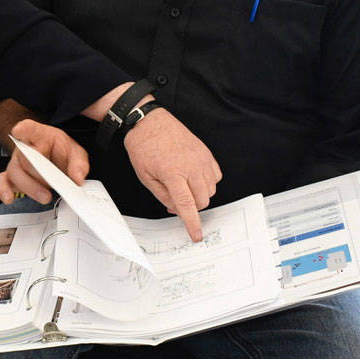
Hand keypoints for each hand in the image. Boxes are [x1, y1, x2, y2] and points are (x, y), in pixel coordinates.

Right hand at [0, 119, 89, 204]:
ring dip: (29, 187)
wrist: (55, 160)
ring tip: (45, 196)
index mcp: (40, 136)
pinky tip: (9, 198)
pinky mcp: (12, 177)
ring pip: (15, 172)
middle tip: (51, 185)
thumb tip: (78, 178)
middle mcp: (25, 148)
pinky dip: (3, 190)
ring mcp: (17, 162)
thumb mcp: (76, 153)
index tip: (18, 130)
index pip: (30, 128)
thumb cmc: (60, 153)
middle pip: (24, 158)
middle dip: (37, 173)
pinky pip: (2, 181)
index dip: (23, 129)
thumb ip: (79, 164)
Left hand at [123, 108, 220, 241]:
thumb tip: (176, 210)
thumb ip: (163, 196)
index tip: (197, 236)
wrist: (149, 122)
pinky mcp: (206, 153)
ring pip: (211, 190)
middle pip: (202, 200)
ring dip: (199, 195)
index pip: (187, 206)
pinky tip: (193, 178)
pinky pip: (216, 176)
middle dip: (192, 207)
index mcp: (173, 174)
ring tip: (183, 187)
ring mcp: (202, 159)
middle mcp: (191, 167)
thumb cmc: (143, 148)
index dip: (192, 224)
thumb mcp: (145, 177)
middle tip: (176, 201)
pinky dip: (208, 183)